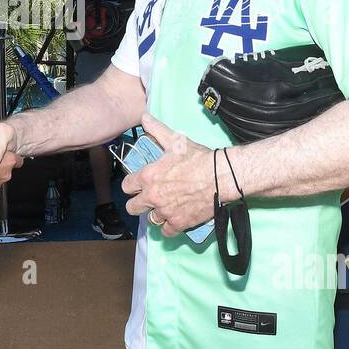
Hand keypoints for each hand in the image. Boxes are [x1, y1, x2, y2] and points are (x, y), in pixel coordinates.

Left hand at [121, 113, 215, 236]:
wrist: (221, 176)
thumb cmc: (198, 158)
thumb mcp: (176, 141)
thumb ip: (157, 130)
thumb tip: (144, 116)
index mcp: (148, 177)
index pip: (127, 186)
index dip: (132, 185)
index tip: (138, 185)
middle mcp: (153, 196)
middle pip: (133, 208)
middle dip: (139, 204)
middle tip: (148, 200)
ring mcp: (166, 212)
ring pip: (151, 220)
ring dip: (156, 215)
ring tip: (164, 208)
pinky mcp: (179, 223)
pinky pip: (166, 232)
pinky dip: (169, 227)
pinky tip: (174, 219)